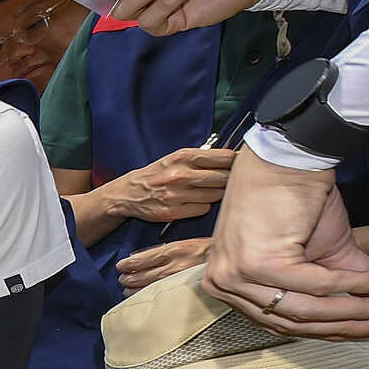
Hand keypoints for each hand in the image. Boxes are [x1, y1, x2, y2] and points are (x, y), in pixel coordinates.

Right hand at [102, 146, 234, 226]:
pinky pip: (203, 209)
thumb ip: (201, 157)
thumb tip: (231, 159)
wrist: (129, 194)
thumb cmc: (157, 174)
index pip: (224, 157)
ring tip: (205, 191)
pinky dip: (203, 206)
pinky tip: (194, 202)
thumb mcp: (175, 158)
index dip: (236, 161)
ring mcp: (177, 194)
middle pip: (223, 177)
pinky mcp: (174, 212)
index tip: (239, 164)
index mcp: (183, 157)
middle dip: (228, 179)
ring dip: (215, 193)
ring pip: (216, 195)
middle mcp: (181, 174)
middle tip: (225, 180)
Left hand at [116, 237, 212, 292]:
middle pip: (141, 275)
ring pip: (147, 287)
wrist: (225, 262)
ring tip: (126, 289)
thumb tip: (142, 259)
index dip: (127, 264)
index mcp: (173, 250)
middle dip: (127, 278)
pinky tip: (140, 297)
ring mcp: (178, 280)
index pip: (141, 259)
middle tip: (122, 279)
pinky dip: (147, 296)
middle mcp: (173, 265)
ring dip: (133, 289)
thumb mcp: (184, 244)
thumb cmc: (205, 251)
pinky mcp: (183, 290)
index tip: (121, 266)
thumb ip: (164, 252)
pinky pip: (160, 295)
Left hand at [202, 150, 368, 336]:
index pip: (284, 323)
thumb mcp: (322, 253)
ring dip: (363, 311)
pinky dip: (357, 287)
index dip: (335, 330)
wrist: (289, 157)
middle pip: (298, 321)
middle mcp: (224, 286)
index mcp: (229, 287)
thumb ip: (345, 285)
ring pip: (309, 309)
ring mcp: (236, 277)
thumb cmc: (297, 199)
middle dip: (355, 325)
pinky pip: (317, 286)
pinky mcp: (257, 264)